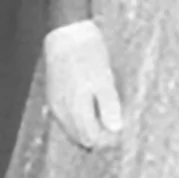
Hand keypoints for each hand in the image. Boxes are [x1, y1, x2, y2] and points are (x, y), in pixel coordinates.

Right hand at [42, 20, 123, 149]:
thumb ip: (109, 106)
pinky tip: (95, 114)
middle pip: (80, 138)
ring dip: (90, 131)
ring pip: (73, 130)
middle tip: (119, 132)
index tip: (123, 136)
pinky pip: (68, 119)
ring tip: (110, 123)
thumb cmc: (89, 56)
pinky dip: (81, 122)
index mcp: (74, 108)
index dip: (107, 141)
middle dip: (100, 139)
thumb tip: (116, 129)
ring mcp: (56, 104)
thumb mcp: (105, 80)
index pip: (90, 138)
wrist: (67, 36)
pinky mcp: (55, 97)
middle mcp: (61, 111)